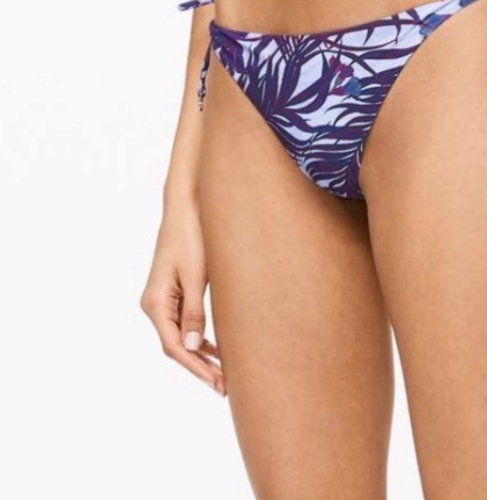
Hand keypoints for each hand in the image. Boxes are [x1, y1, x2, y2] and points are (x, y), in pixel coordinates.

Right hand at [140, 202, 225, 395]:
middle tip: (225, 386)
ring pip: (180, 337)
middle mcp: (154, 304)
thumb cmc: (192, 237)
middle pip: (176, 346)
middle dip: (200, 366)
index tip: (217, 384)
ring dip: (201, 355)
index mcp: (155, 302)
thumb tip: (192, 347)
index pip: (174, 346)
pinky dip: (200, 338)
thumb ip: (194, 313)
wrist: (186, 207)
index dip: (196, 368)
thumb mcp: (197, 276)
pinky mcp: (173, 292)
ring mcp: (162, 299)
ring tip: (223, 374)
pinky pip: (183, 323)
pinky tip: (216, 348)